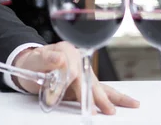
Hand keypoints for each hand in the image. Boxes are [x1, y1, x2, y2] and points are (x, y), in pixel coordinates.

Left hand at [12, 41, 139, 114]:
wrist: (29, 65)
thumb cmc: (30, 63)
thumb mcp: (34, 60)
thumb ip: (45, 59)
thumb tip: (59, 59)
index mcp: (66, 50)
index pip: (71, 70)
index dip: (65, 85)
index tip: (56, 96)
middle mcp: (77, 59)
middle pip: (90, 78)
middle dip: (98, 94)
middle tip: (107, 109)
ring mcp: (82, 70)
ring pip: (99, 84)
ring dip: (112, 96)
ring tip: (131, 103)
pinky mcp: (82, 81)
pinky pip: (98, 89)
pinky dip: (110, 96)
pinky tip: (121, 102)